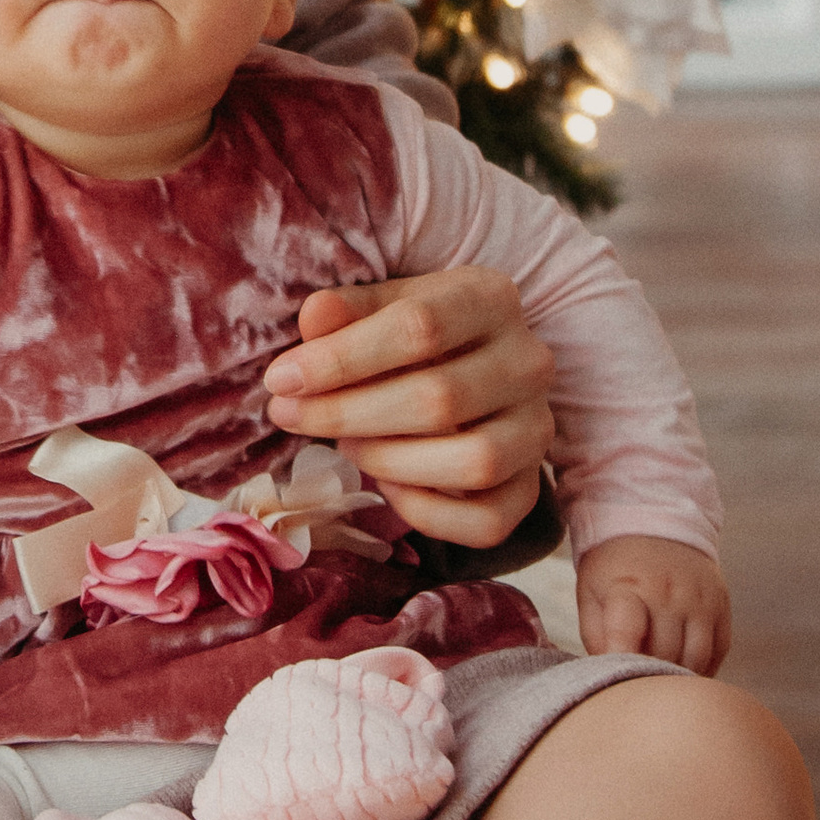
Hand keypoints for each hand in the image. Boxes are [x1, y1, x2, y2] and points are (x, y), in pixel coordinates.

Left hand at [262, 269, 552, 543]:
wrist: (474, 369)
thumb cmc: (415, 336)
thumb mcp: (382, 306)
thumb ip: (347, 311)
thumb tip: (314, 318)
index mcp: (489, 299)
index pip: (419, 326)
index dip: (341, 358)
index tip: (281, 380)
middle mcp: (529, 362)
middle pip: (440, 399)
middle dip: (347, 414)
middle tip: (290, 417)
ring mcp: (537, 428)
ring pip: (472, 461)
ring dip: (388, 461)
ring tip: (345, 446)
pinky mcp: (531, 485)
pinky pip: (487, 520)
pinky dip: (427, 513)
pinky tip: (388, 485)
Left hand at [577, 535, 731, 672]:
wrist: (656, 524)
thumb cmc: (616, 568)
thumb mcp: (591, 592)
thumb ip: (596, 636)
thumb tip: (608, 676)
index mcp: (628, 587)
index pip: (627, 631)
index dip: (623, 662)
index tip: (619, 686)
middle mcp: (669, 593)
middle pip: (664, 654)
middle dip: (649, 676)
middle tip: (638, 687)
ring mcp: (700, 599)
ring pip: (696, 658)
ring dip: (678, 677)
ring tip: (662, 684)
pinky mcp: (721, 605)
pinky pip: (718, 651)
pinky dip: (703, 669)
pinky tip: (684, 671)